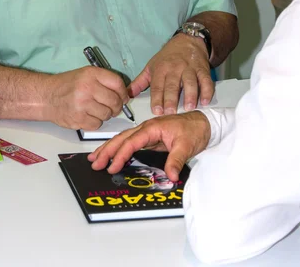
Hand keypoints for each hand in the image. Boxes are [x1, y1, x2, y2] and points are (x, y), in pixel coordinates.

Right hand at [43, 66, 129, 129]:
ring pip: (107, 115)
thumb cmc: (67, 85)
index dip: (123, 92)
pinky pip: (97, 125)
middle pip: (115, 101)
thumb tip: (125, 94)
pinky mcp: (78, 119)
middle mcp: (87, 88)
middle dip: (117, 106)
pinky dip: (95, 122)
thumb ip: (104, 81)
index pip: (117, 83)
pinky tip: (87, 115)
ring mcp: (82, 104)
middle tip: (113, 107)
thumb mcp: (85, 74)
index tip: (123, 97)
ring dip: (105, 115)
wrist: (46, 96)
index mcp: (91, 74)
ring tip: (96, 110)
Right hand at [88, 111, 210, 181]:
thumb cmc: (195, 129)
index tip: (112, 166)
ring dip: (110, 148)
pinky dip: (119, 148)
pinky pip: (131, 143)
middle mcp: (147, 128)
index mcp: (152, 127)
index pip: (132, 141)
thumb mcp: (187, 146)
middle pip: (122, 138)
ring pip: (124, 139)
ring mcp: (148, 133)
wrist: (204, 123)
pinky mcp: (150, 138)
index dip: (121, 154)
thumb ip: (176, 160)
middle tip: (94, 163)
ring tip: (96, 158)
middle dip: (107, 150)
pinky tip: (113, 155)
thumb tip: (170, 176)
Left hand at [129, 34, 213, 114]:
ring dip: (190, 95)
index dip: (156, 98)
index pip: (157, 86)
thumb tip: (127, 95)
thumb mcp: (151, 66)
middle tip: (171, 113)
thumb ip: (139, 82)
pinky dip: (207, 91)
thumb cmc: (167, 57)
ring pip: (190, 82)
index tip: (156, 111)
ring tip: (189, 107)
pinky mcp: (203, 70)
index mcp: (161, 69)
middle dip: (171, 99)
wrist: (188, 41)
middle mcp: (175, 68)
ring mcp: (190, 69)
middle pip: (172, 85)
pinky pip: (206, 81)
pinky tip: (206, 101)